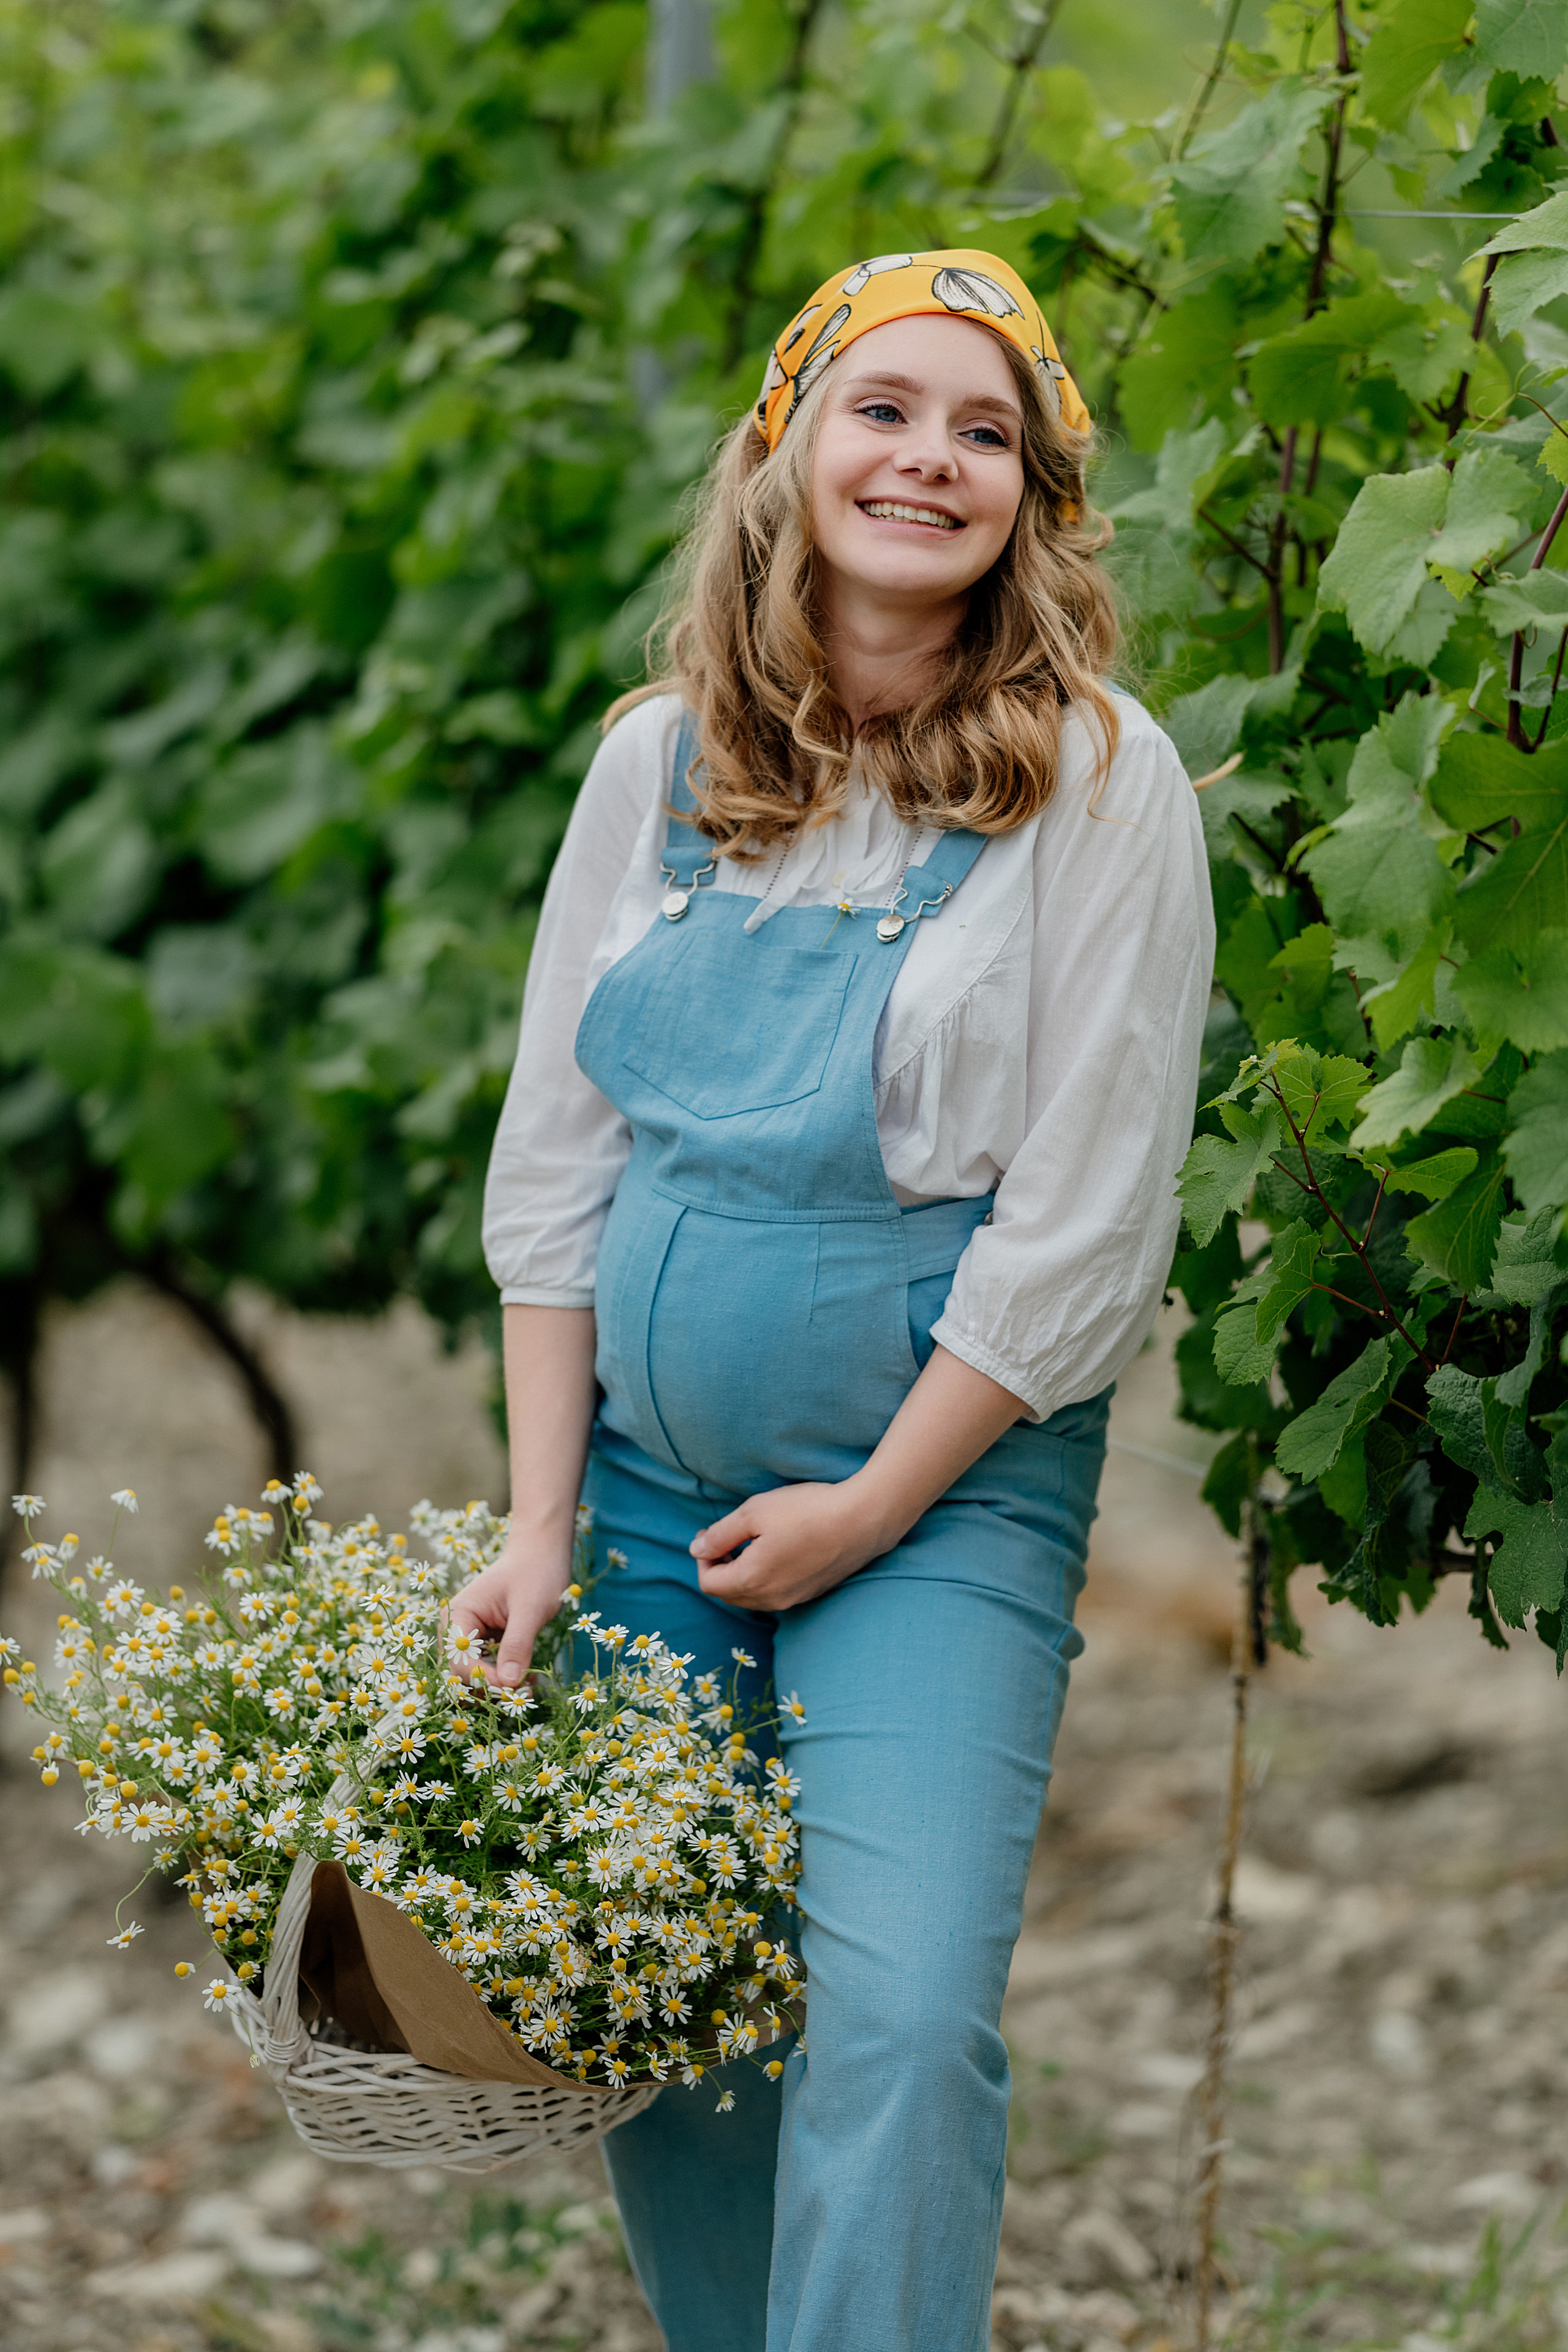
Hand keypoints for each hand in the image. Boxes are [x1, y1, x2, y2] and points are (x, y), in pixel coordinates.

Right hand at [448, 1530, 575, 1687]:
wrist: (541, 1554)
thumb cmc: (536, 1572)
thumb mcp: (530, 1608)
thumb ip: (518, 1644)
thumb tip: (509, 1683)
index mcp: (457, 1615)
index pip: (461, 1661)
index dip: (486, 1680)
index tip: (517, 1687)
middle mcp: (456, 1630)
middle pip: (462, 1675)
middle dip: (492, 1688)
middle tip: (526, 1691)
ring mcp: (468, 1639)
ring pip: (475, 1678)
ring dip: (499, 1687)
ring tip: (529, 1683)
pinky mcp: (483, 1645)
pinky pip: (488, 1671)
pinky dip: (505, 1679)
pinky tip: (527, 1676)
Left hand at [690, 1478, 897, 1612]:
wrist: (863, 1519)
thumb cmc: (807, 1511)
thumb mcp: (753, 1512)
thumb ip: (719, 1535)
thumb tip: (696, 1550)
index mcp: (751, 1581)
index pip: (709, 1583)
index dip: (702, 1558)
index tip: (709, 1533)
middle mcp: (771, 1599)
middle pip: (728, 1594)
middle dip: (719, 1568)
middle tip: (724, 1538)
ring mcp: (793, 1599)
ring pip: (751, 1597)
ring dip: (740, 1575)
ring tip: (748, 1543)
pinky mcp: (811, 1593)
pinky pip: (774, 1594)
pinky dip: (763, 1578)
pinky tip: (775, 1551)